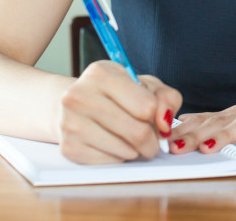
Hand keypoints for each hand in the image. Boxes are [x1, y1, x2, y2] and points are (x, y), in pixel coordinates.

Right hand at [58, 61, 181, 163]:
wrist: (75, 105)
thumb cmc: (116, 94)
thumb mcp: (145, 85)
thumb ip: (166, 98)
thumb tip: (165, 122)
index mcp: (101, 73)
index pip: (147, 106)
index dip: (157, 115)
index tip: (152, 115)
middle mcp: (80, 96)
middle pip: (137, 132)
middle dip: (152, 140)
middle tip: (152, 139)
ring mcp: (70, 123)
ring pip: (126, 150)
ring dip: (136, 150)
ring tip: (130, 138)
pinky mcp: (69, 148)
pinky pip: (110, 161)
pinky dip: (119, 156)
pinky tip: (113, 143)